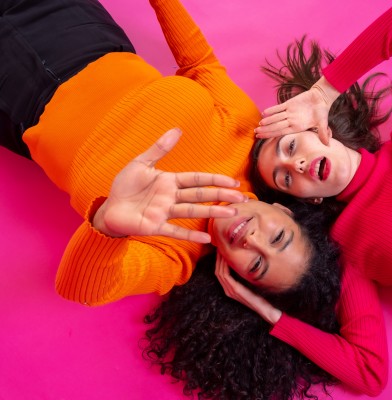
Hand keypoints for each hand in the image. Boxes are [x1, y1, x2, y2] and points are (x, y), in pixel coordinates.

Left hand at [93, 128, 246, 242]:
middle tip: (241, 198)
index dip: (215, 180)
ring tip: (231, 213)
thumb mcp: (140, 164)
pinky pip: (175, 231)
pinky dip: (190, 235)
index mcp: (170, 181)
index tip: (233, 182)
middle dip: (221, 196)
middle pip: (201, 195)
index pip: (197, 179)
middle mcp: (171, 197)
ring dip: (212, 212)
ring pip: (193, 211)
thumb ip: (159, 148)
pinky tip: (206, 238)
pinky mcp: (155, 226)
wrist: (109, 209)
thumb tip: (178, 130)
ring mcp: (165, 212)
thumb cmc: (125, 187)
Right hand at [215, 253, 281, 324]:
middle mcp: (228, 289)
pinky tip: (228, 258)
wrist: (267, 311)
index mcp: (231, 287)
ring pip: (220, 272)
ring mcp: (231, 291)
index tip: (223, 248)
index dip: (220, 260)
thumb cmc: (263, 298)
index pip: (221, 271)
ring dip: (220, 260)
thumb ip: (249, 276)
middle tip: (220, 245)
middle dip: (218, 258)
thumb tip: (251, 261)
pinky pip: (226, 276)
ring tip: (222, 248)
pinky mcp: (235, 291)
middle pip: (218, 270)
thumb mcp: (254, 284)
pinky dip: (225, 266)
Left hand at [255, 77, 338, 144]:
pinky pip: (278, 107)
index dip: (272, 135)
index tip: (263, 139)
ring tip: (258, 126)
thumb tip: (328, 144)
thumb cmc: (322, 112)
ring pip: (275, 118)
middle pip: (276, 127)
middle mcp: (291, 121)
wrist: (321, 98)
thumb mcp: (323, 123)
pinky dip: (271, 110)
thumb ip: (323, 133)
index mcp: (297, 127)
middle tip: (256, 134)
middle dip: (266, 130)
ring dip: (267, 121)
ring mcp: (289, 112)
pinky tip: (263, 113)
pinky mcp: (289, 103)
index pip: (281, 132)